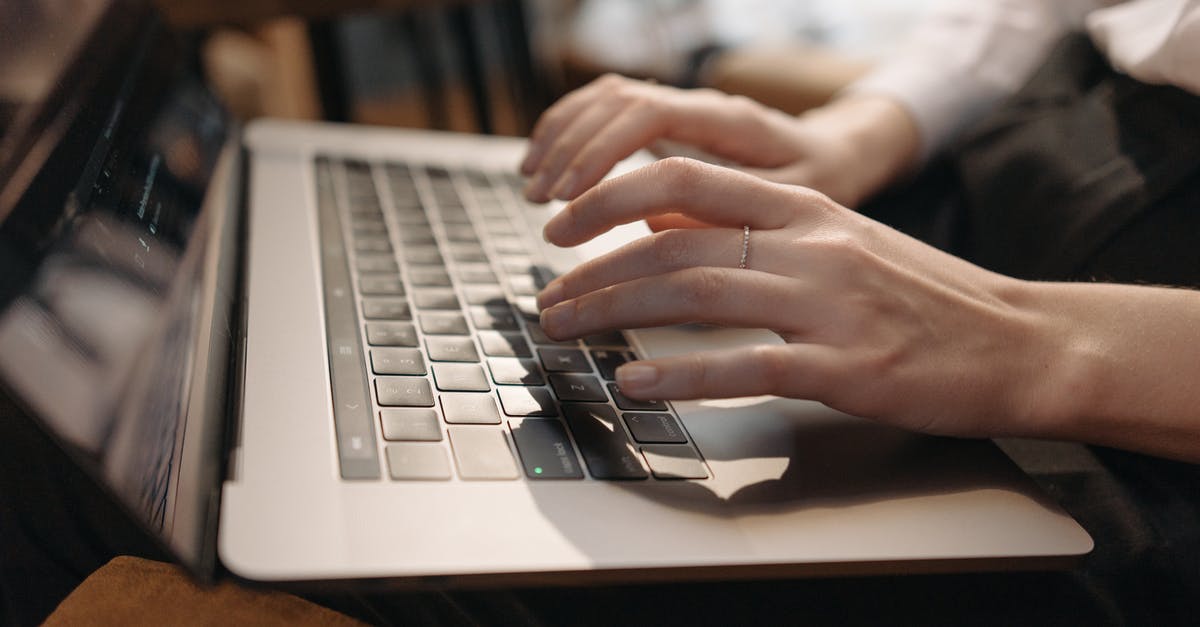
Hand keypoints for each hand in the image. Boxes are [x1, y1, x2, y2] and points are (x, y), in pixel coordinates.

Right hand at [521, 74, 918, 207]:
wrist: (842, 154)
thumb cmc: (824, 186)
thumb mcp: (791, 209)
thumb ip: (730, 219)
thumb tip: (654, 231)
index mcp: (731, 122)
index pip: (647, 118)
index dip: (599, 157)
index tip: (570, 202)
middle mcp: (701, 103)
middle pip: (616, 104)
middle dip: (570, 152)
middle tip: (542, 206)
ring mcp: (683, 106)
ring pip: (606, 99)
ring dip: (562, 138)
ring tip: (532, 187)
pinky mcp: (670, 118)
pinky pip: (608, 108)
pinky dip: (571, 131)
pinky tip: (547, 164)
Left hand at [536, 157, 1053, 438]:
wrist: (1020, 340)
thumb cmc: (925, 296)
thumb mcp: (839, 240)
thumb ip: (759, 229)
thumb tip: (671, 228)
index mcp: (804, 206)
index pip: (682, 183)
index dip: (608, 201)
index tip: (562, 226)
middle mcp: (809, 244)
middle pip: (674, 243)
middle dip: (594, 270)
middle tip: (548, 299)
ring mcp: (828, 304)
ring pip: (697, 294)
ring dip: (617, 313)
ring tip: (567, 330)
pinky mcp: (846, 365)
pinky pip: (748, 366)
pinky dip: (684, 375)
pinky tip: (638, 383)